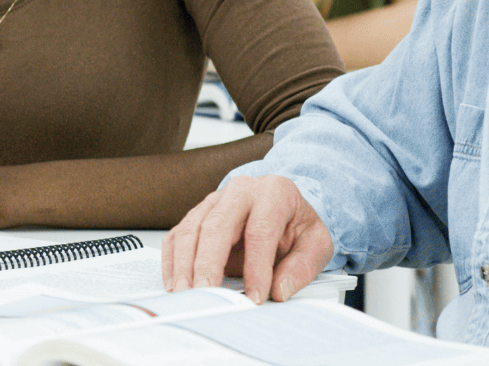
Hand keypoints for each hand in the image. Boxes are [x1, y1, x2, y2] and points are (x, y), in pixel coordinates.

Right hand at [163, 174, 332, 304]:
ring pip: (191, 229)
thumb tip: (279, 289)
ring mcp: (214, 201)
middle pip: (216, 225)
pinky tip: (174, 282)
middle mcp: (240, 191)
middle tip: (206, 293)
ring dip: (184, 264)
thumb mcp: (317, 243)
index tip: (256, 296)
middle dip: (207, 263)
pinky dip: (172, 260)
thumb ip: (302, 266)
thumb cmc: (297, 225)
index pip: (260, 230)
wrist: (284, 208)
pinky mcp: (197, 215)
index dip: (256, 266)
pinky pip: (177, 235)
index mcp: (274, 192)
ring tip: (185, 293)